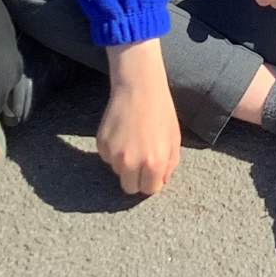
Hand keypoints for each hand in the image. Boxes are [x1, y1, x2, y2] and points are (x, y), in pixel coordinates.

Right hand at [98, 42, 181, 196]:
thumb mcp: (174, 139)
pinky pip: (107, 158)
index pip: (149, 190)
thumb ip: (169, 165)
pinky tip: (122, 132)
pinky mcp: (101, 145)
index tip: (151, 172)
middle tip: (140, 160)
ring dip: (124, 162)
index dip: (151, 181)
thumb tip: (160, 181)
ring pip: (118, 171)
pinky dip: (113, 150)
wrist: (139, 87)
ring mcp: (114, 154)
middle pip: (130, 188)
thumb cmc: (160, 111)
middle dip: (136, 178)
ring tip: (133, 138)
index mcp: (154, 163)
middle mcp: (132, 163)